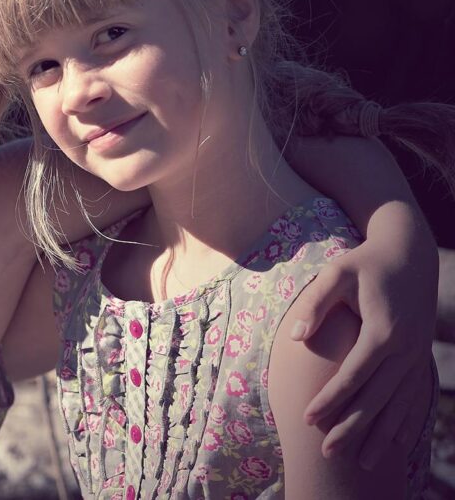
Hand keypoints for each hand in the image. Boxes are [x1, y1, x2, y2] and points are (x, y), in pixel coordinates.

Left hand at [286, 239, 437, 466]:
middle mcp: (406, 349)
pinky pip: (413, 397)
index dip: (330, 400)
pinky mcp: (420, 356)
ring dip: (379, 435)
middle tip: (327, 453)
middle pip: (376, 399)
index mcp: (383, 331)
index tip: (307, 419)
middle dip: (351, 427)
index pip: (352, 376)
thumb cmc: (365, 262)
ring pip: (398, 405)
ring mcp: (417, 355)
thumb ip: (315, 304)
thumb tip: (295, 336)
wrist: (409, 253)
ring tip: (359, 463)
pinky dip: (403, 422)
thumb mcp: (336, 273)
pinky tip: (393, 445)